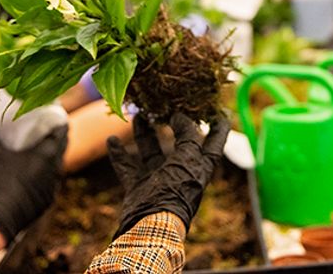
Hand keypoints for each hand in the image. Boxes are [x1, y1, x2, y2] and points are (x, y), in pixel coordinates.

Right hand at [0, 117, 67, 242]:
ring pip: (59, 165)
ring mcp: (54, 184)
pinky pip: (53, 182)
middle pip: (63, 147)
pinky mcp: (49, 198)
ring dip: (54, 157)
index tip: (56, 118)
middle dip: (59, 138)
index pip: (62, 132)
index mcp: (47, 153)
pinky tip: (38, 174)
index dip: (61, 124)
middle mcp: (56, 167)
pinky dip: (48, 175)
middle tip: (49, 131)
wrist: (1, 216)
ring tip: (43, 151)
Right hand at [107, 112, 228, 236]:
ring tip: (138, 115)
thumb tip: (180, 117)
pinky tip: (111, 140)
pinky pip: (128, 167)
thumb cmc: (176, 191)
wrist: (150, 226)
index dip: (219, 128)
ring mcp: (159, 181)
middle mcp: (181, 172)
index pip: (215, 143)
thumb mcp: (188, 158)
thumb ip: (187, 135)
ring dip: (144, 135)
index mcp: (200, 167)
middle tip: (164, 106)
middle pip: (177, 144)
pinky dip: (119, 154)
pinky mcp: (139, 189)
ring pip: (151, 152)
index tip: (221, 111)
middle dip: (171, 125)